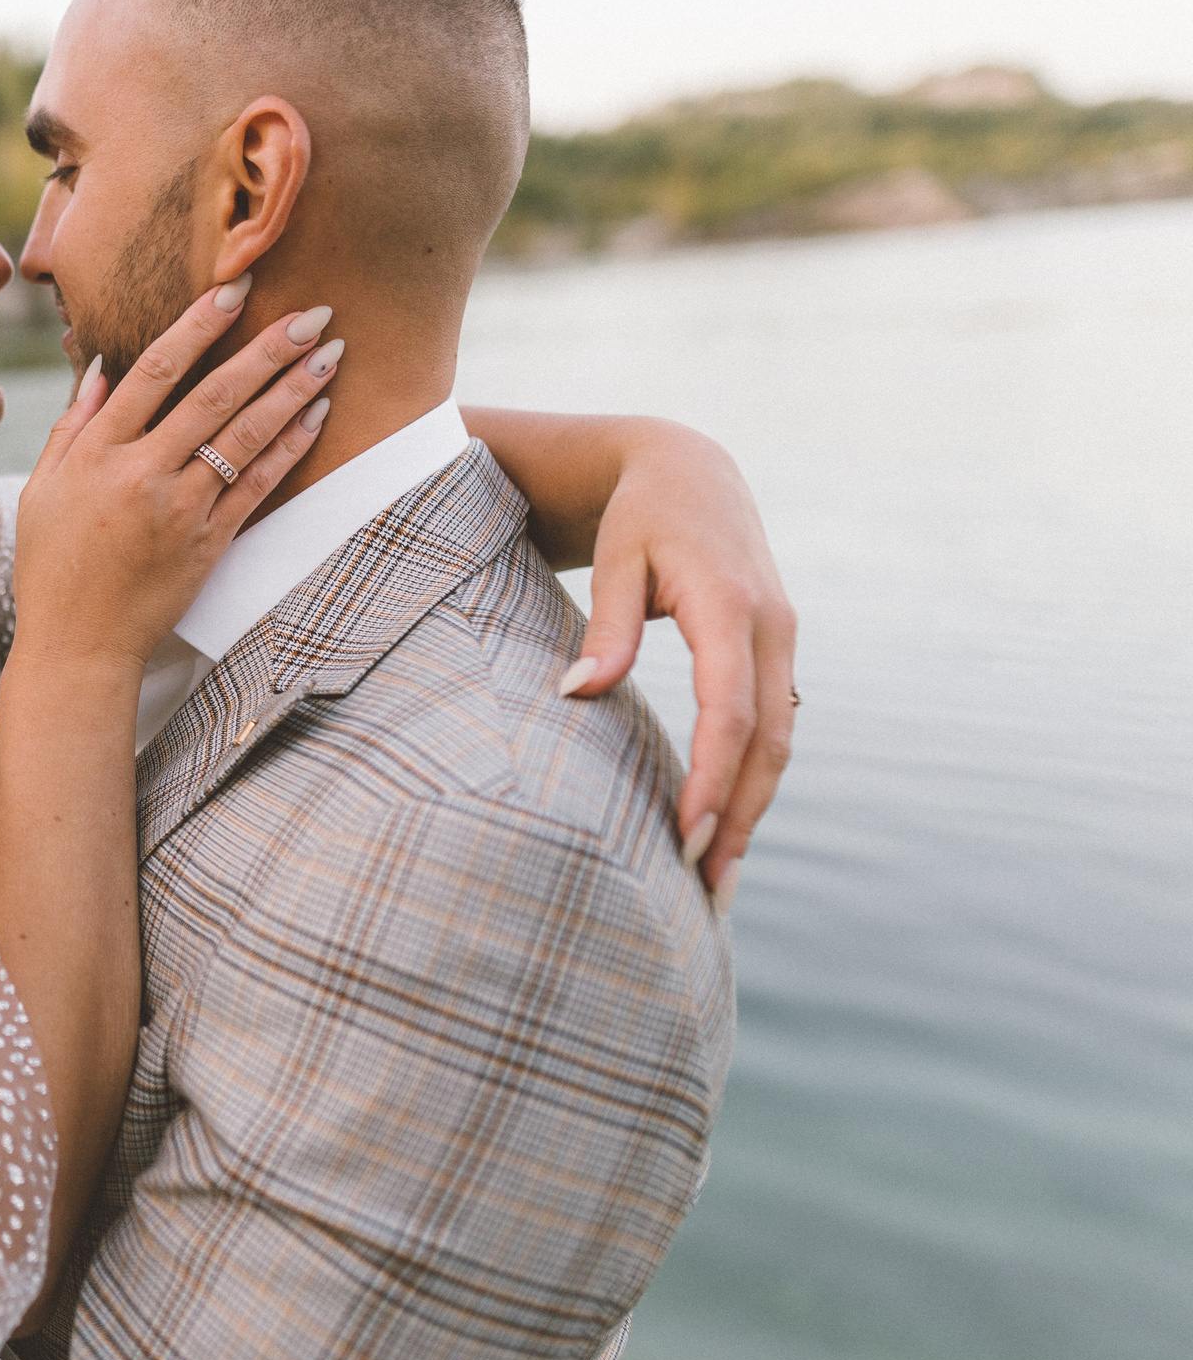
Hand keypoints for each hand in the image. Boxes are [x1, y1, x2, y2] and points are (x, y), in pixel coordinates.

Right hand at [11, 276, 339, 678]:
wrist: (78, 644)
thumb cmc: (53, 565)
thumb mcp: (43, 490)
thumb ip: (73, 427)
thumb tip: (103, 366)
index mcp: (97, 453)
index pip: (154, 370)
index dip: (198, 325)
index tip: (233, 289)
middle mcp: (141, 475)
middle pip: (213, 396)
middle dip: (267, 350)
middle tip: (312, 313)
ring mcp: (180, 510)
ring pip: (244, 437)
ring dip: (292, 392)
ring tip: (330, 354)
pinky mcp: (209, 544)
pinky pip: (257, 488)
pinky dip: (289, 449)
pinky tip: (317, 415)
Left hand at [562, 424, 795, 908]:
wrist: (691, 471)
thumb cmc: (640, 517)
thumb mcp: (616, 559)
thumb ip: (605, 628)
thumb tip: (575, 694)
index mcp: (731, 606)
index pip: (728, 710)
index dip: (711, 778)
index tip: (685, 837)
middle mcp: (772, 628)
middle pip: (766, 742)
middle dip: (739, 816)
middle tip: (707, 888)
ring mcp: (783, 641)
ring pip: (778, 741)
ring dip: (752, 809)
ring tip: (719, 879)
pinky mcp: (776, 653)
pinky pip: (771, 726)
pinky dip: (752, 778)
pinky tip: (727, 824)